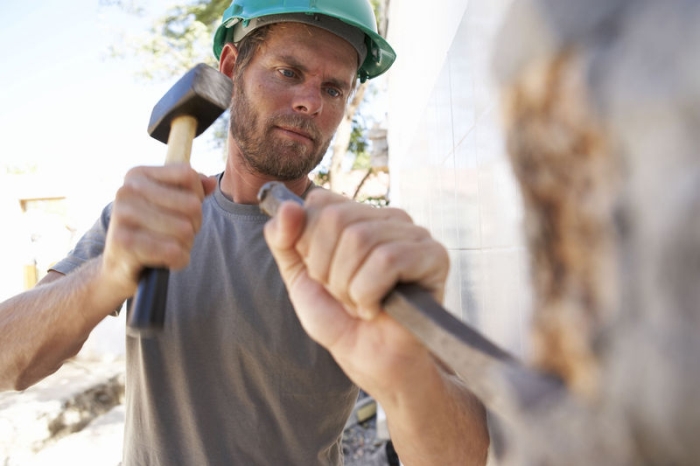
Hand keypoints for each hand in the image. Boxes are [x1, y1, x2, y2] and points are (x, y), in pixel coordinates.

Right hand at [102, 164, 216, 297]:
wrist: (118, 268)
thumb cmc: (150, 232)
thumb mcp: (170, 206)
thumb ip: (193, 191)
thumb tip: (212, 182)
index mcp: (138, 175)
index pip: (188, 175)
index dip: (197, 197)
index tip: (184, 212)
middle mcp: (127, 190)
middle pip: (192, 205)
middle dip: (194, 226)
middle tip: (178, 236)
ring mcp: (122, 215)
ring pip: (185, 230)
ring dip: (185, 245)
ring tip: (170, 248)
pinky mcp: (123, 242)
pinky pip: (173, 251)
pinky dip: (178, 260)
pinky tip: (166, 262)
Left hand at [264, 188, 449, 394]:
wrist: (369, 361)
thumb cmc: (341, 319)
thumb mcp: (299, 276)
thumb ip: (282, 239)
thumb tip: (288, 207)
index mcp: (358, 215)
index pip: (320, 203)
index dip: (310, 246)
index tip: (322, 275)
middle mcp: (387, 217)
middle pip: (337, 220)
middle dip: (327, 270)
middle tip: (344, 294)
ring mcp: (414, 234)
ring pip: (360, 239)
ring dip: (348, 286)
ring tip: (361, 303)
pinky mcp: (434, 256)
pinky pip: (386, 260)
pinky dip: (369, 294)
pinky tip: (378, 308)